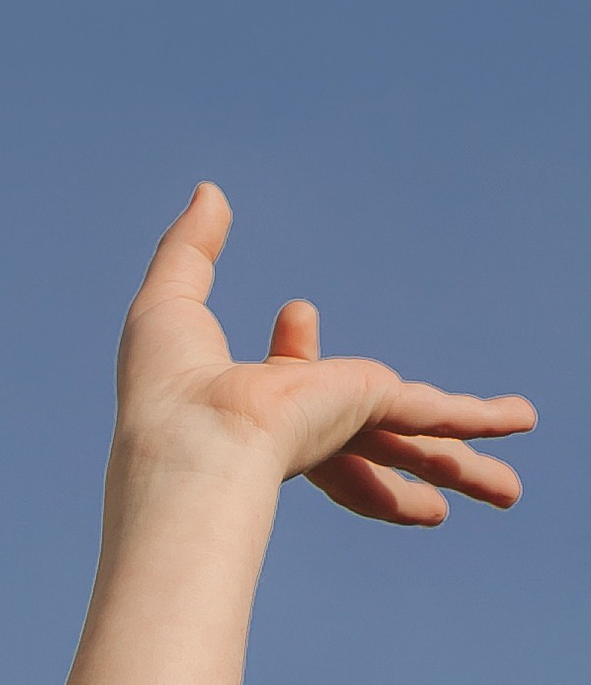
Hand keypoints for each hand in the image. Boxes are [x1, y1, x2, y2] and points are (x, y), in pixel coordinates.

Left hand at [116, 184, 533, 525]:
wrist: (192, 443)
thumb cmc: (165, 389)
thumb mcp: (170, 299)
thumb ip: (191, 249)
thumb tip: (209, 192)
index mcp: (256, 404)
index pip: (290, 375)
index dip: (293, 346)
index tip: (296, 313)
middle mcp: (305, 426)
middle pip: (370, 438)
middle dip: (406, 453)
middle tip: (446, 459)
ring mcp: (342, 426)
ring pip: (419, 448)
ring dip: (462, 467)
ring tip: (507, 492)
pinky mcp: (372, 410)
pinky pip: (439, 414)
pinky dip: (482, 420)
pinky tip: (520, 422)